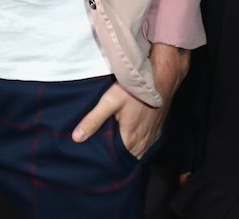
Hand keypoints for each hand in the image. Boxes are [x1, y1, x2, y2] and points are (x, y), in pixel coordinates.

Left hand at [72, 43, 188, 157]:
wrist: (161, 78)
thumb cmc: (135, 89)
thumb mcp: (110, 101)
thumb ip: (93, 120)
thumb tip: (76, 138)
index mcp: (130, 140)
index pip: (116, 160)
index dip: (106, 160)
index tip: (96, 158)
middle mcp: (143, 143)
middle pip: (127, 157)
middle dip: (117, 157)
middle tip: (104, 152)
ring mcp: (152, 137)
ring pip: (138, 152)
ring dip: (128, 151)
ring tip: (116, 146)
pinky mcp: (158, 130)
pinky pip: (147, 145)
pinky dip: (138, 144)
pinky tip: (131, 137)